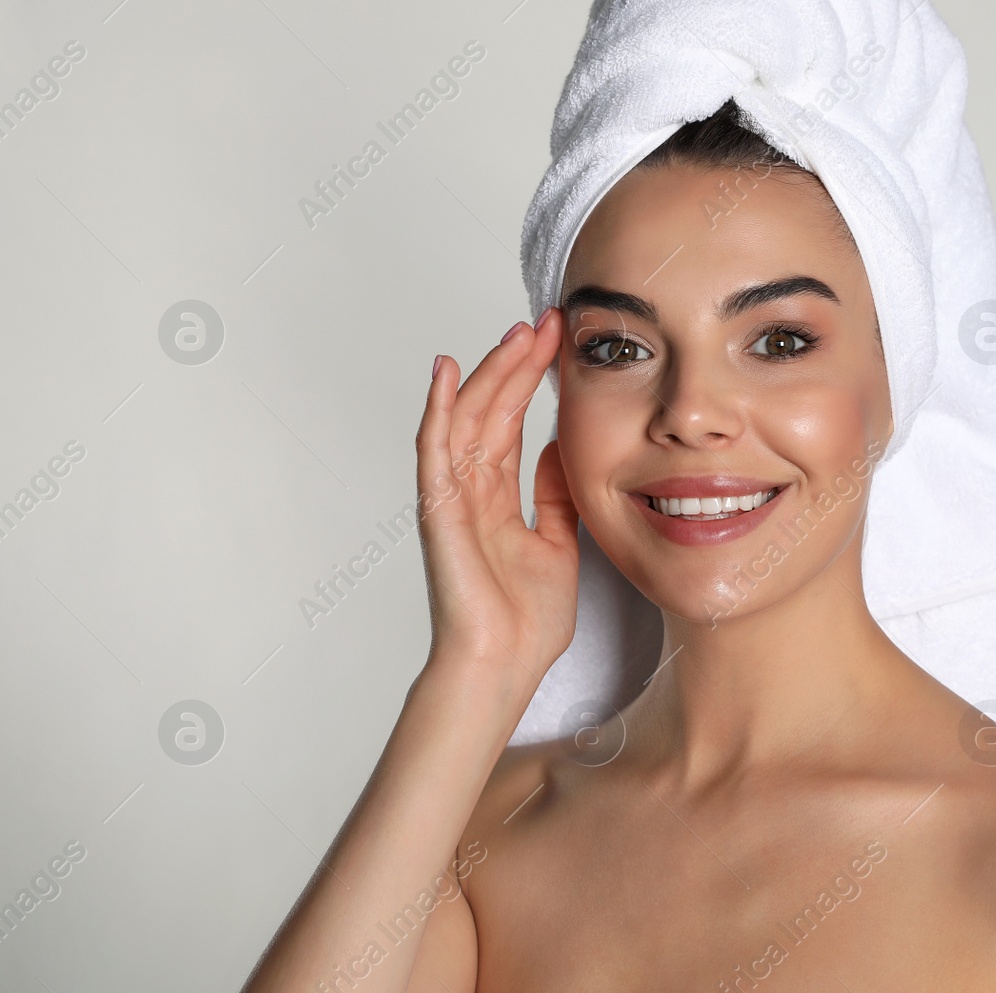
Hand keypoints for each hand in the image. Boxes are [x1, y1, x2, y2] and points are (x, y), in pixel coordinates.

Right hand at [415, 309, 577, 686]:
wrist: (503, 667)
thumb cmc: (525, 622)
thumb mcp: (558, 544)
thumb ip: (555, 497)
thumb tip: (560, 451)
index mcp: (496, 500)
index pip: (512, 425)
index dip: (532, 382)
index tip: (558, 343)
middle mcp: (469, 492)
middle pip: (491, 412)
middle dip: (516, 364)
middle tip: (544, 321)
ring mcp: (451, 500)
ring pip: (466, 420)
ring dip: (489, 374)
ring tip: (515, 333)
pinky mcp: (438, 513)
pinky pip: (435, 452)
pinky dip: (439, 410)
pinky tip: (447, 372)